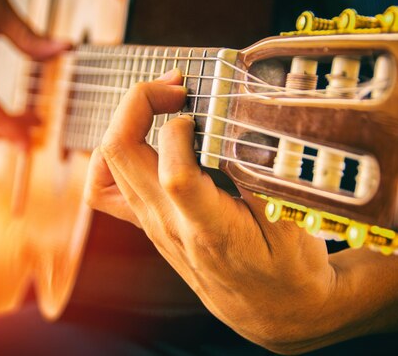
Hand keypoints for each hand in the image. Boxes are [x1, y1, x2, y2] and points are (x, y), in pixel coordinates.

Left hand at [85, 70, 397, 352]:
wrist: (270, 311)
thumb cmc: (287, 269)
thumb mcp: (292, 226)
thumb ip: (264, 178)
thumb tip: (242, 127)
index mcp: (210, 228)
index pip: (174, 174)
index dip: (179, 130)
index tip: (201, 108)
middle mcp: (169, 224)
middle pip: (122, 153)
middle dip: (142, 101)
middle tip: (179, 86)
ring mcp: (151, 223)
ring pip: (109, 161)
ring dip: (129, 118)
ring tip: (163, 101)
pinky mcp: (146, 223)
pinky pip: (104, 187)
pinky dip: (111, 154)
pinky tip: (139, 139)